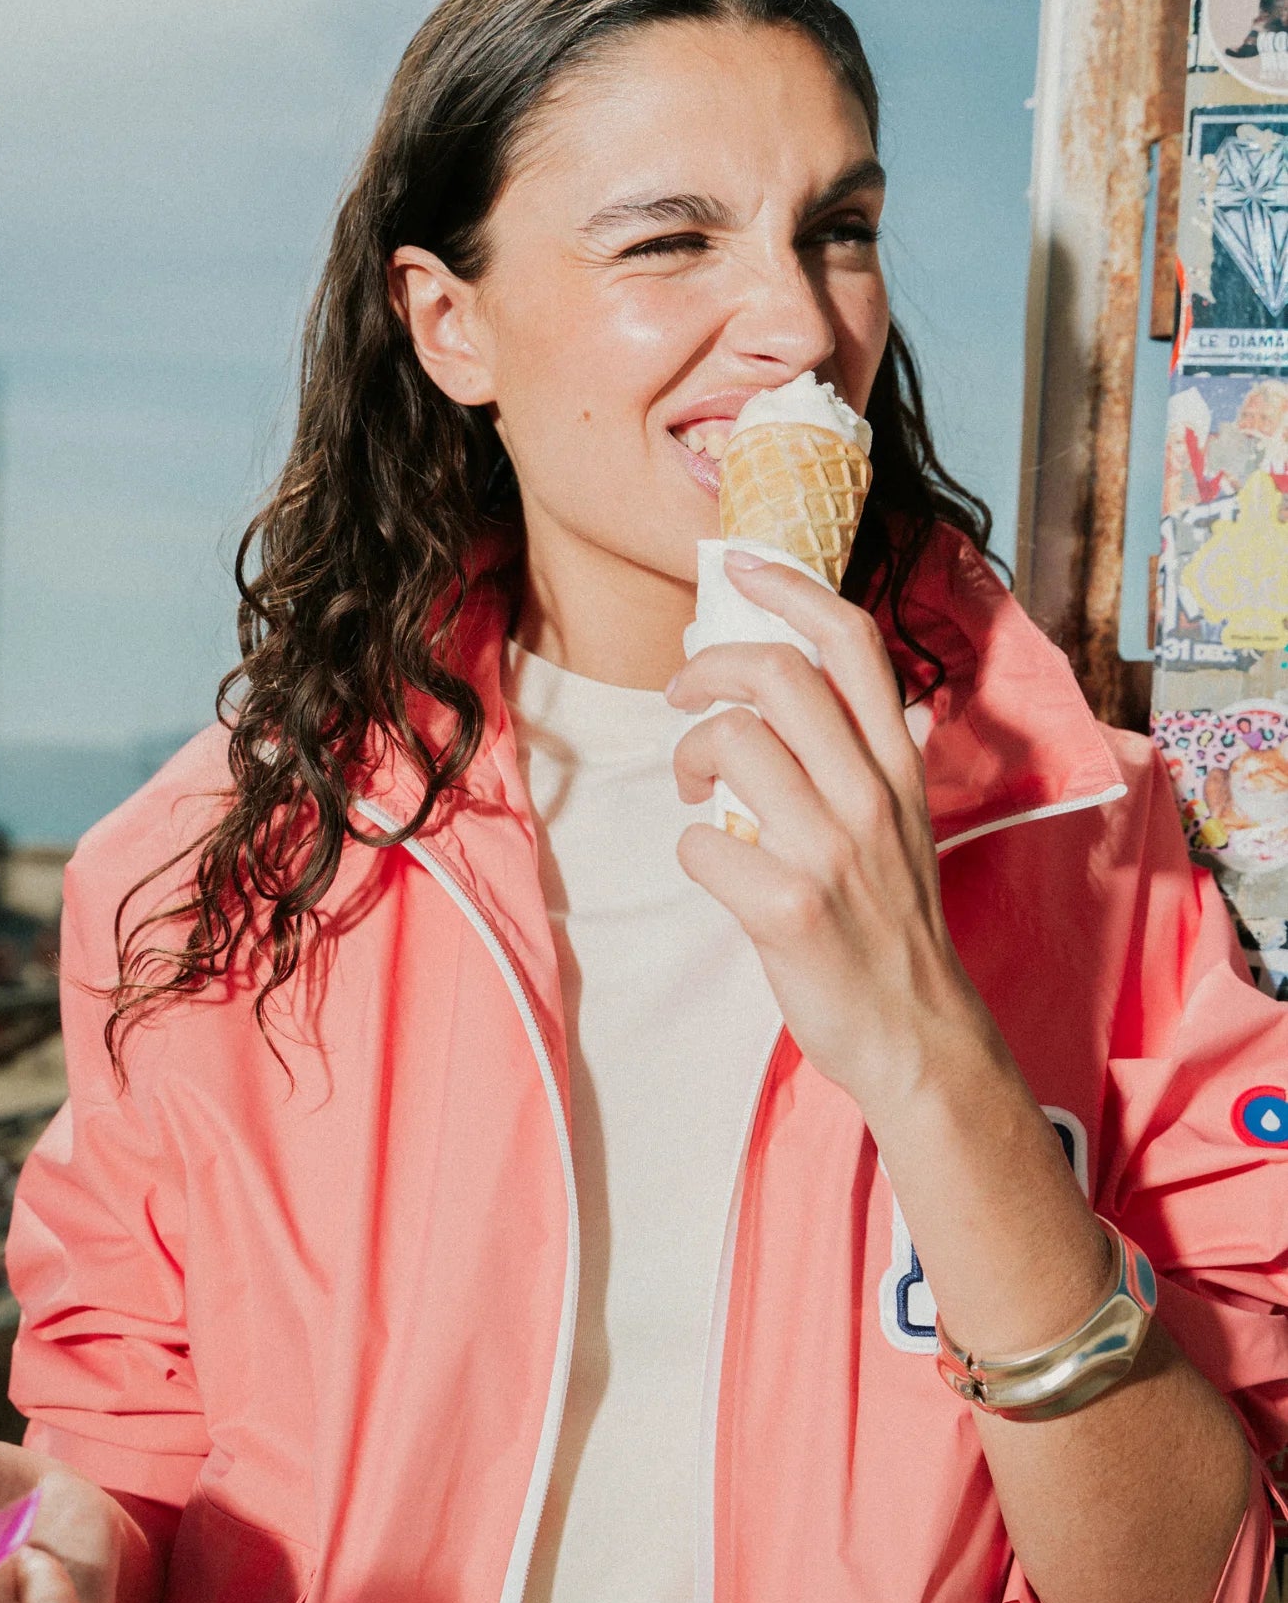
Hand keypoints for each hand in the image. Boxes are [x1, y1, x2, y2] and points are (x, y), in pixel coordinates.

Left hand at [667, 552, 986, 1115]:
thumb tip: (835, 690)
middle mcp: (871, 796)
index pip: (851, 642)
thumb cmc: (893, 925)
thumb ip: (868, 757)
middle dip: (708, 668)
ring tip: (694, 788)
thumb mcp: (904, 823)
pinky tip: (714, 866)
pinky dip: (691, 849)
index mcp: (899, 767)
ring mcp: (831, 852)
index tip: (741, 566)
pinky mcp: (788, 908)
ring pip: (733, 743)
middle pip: (778, 673)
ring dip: (689, 756)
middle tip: (683, 696)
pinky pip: (700, 844)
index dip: (790, 587)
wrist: (919, 1036)